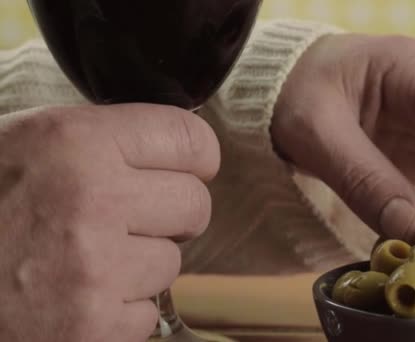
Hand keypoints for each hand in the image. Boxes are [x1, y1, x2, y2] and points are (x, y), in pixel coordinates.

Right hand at [0, 104, 218, 341]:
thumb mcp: (28, 144)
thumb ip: (105, 140)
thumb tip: (179, 146)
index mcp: (76, 142)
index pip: (191, 141)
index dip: (194, 156)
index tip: (187, 167)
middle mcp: (91, 202)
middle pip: (195, 204)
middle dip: (171, 212)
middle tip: (129, 217)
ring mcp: (92, 272)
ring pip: (173, 263)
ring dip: (140, 264)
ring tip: (83, 259)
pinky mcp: (90, 329)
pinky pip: (146, 313)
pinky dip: (120, 309)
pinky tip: (73, 296)